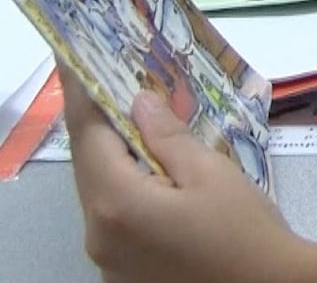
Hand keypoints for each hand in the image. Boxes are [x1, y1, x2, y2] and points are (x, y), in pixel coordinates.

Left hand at [61, 73, 307, 282]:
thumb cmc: (245, 232)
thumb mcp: (211, 173)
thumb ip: (168, 136)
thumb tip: (138, 102)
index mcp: (116, 203)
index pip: (87, 135)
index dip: (80, 93)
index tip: (70, 56)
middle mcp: (98, 234)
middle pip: (88, 166)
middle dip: (98, 123)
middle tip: (109, 81)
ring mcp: (107, 260)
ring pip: (100, 193)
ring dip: (112, 158)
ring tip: (133, 122)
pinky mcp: (124, 274)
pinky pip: (114, 219)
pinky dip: (125, 189)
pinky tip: (149, 174)